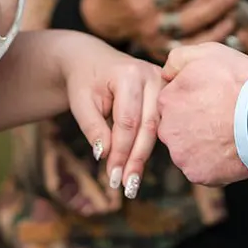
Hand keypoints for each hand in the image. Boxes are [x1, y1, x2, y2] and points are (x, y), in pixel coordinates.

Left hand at [58, 33, 165, 199]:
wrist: (92, 60)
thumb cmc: (84, 81)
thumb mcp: (81, 102)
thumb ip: (93, 127)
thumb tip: (105, 155)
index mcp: (129, 74)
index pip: (127, 121)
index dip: (120, 151)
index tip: (112, 177)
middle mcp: (152, 75)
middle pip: (147, 126)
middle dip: (135, 159)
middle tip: (126, 187)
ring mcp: (163, 83)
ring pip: (157, 129)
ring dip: (143, 157)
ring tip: (132, 183)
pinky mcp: (167, 93)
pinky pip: (160, 125)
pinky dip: (147, 146)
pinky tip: (138, 166)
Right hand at [79, 0, 240, 57]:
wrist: (101, 22)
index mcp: (142, 4)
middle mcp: (152, 26)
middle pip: (189, 17)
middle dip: (214, 5)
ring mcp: (158, 42)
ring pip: (193, 37)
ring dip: (217, 26)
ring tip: (235, 13)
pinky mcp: (163, 52)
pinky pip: (191, 50)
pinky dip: (210, 43)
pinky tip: (227, 33)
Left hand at [158, 43, 247, 185]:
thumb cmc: (239, 82)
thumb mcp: (207, 53)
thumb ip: (178, 60)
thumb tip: (167, 73)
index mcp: (167, 99)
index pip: (173, 102)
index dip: (194, 99)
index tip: (213, 98)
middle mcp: (167, 129)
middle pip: (178, 127)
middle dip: (195, 123)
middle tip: (221, 117)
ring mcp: (181, 154)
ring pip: (189, 149)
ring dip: (204, 144)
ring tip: (228, 134)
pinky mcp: (197, 174)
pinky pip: (203, 168)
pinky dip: (215, 162)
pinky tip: (230, 150)